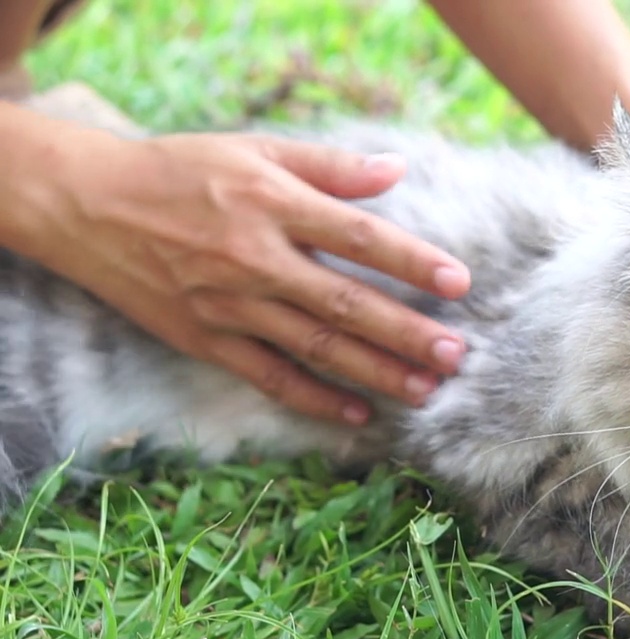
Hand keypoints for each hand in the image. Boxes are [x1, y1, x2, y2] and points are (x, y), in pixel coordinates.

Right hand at [31, 130, 470, 424]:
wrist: (88, 204)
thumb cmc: (182, 169)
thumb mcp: (256, 150)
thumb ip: (331, 166)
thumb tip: (398, 169)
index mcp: (273, 205)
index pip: (359, 237)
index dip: (412, 261)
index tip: (458, 282)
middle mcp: (255, 259)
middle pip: (345, 303)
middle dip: (406, 333)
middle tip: (457, 353)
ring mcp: (230, 305)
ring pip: (315, 347)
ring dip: (375, 372)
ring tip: (426, 391)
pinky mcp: (206, 338)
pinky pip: (268, 376)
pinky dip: (314, 399)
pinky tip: (356, 415)